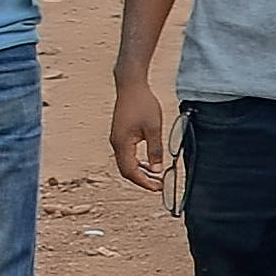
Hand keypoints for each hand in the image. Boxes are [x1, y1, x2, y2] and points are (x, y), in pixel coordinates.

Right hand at [112, 69, 172, 192]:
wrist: (131, 87)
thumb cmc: (142, 104)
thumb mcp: (154, 128)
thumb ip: (155, 150)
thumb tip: (157, 169)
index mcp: (122, 144)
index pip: (130, 171)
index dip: (144, 182)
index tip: (158, 188)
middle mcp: (116, 144)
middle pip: (126, 170)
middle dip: (142, 180)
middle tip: (158, 186)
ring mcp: (117, 139)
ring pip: (126, 163)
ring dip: (140, 172)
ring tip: (156, 177)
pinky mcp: (120, 135)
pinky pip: (127, 155)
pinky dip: (137, 162)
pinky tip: (149, 163)